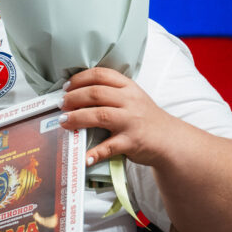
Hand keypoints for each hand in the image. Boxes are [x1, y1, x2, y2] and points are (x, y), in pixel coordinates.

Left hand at [59, 67, 178, 167]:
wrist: (170, 140)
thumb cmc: (145, 118)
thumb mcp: (132, 97)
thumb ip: (110, 92)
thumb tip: (75, 93)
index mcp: (128, 87)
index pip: (101, 75)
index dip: (80, 79)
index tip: (66, 87)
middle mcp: (130, 101)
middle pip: (96, 93)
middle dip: (73, 98)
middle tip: (61, 104)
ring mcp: (131, 121)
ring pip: (100, 115)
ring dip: (77, 118)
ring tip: (64, 122)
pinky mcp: (131, 142)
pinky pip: (109, 146)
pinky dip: (95, 152)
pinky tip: (84, 156)